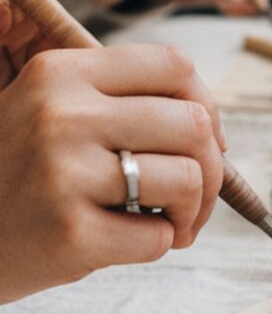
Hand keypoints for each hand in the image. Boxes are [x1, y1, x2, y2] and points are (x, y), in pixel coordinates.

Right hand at [0, 41, 225, 302]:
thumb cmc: (13, 177)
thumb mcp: (45, 111)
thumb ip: (114, 101)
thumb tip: (210, 124)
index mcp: (61, 73)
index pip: (174, 68)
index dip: (206, 107)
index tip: (202, 141)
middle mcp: (62, 114)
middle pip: (193, 126)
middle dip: (211, 169)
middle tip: (193, 196)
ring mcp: (63, 172)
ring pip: (188, 180)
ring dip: (192, 212)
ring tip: (167, 221)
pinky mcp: (69, 232)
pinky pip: (158, 237)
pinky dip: (159, 245)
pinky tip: (127, 243)